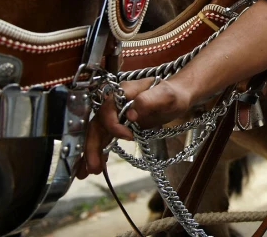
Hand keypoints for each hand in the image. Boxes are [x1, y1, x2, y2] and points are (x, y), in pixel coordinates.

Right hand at [76, 77, 191, 177]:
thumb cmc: (174, 94)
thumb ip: (149, 100)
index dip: (113, 125)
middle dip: (93, 146)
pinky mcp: (119, 125)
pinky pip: (104, 138)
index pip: (108, 108)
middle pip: (97, 123)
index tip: (129, 137)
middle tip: (92, 167)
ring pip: (97, 133)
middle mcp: (115, 103)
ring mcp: (115, 114)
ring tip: (88, 173)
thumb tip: (130, 114)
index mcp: (124, 92)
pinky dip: (99, 151)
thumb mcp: (166, 96)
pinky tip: (96, 166)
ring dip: (91, 152)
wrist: (178, 96)